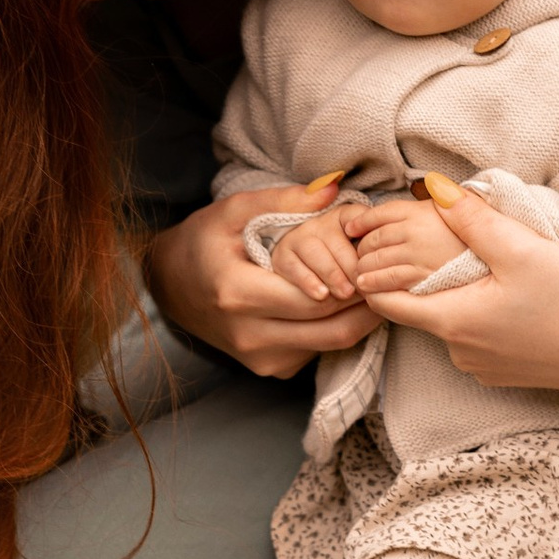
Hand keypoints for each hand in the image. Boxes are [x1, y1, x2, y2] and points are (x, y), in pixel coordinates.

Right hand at [146, 180, 378, 379]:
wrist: (169, 286)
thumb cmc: (203, 242)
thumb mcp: (234, 210)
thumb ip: (284, 200)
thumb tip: (332, 190)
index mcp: (239, 295)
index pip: (317, 296)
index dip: (353, 278)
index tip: (374, 257)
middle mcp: (250, 335)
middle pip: (331, 326)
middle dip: (365, 300)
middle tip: (388, 274)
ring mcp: (260, 358)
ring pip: (330, 343)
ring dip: (358, 316)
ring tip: (376, 285)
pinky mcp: (269, 368)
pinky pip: (317, 350)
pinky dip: (335, 327)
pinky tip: (345, 302)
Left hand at [362, 179, 558, 392]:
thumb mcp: (522, 247)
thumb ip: (473, 218)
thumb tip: (434, 188)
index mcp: (454, 324)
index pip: (385, 302)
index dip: (376, 272)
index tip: (378, 246)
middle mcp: (463, 355)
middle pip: (422, 310)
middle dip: (422, 277)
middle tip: (435, 240)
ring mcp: (488, 369)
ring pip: (455, 323)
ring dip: (459, 295)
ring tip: (481, 263)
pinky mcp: (514, 374)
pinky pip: (482, 340)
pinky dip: (485, 315)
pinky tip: (513, 295)